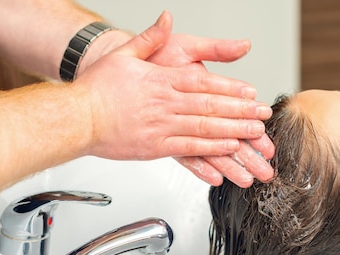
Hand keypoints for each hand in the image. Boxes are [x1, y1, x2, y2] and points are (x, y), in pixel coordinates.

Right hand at [74, 11, 270, 161]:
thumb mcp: (124, 54)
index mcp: (161, 79)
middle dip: (240, 110)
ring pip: (203, 128)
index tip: (250, 92)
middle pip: (210, 105)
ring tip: (254, 134)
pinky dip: (210, 149)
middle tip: (262, 115)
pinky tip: (227, 148)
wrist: (76, 116)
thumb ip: (149, 37)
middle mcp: (165, 102)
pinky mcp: (153, 147)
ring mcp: (160, 126)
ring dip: (232, 130)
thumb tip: (166, 19)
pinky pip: (188, 149)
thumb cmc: (97, 88)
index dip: (230, 87)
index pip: (203, 82)